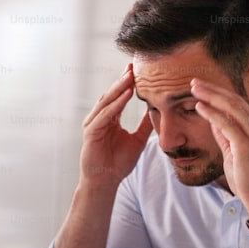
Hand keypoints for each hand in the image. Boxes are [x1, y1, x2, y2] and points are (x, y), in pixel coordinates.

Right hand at [80, 64, 152, 190]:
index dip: (128, 84)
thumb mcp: (138, 140)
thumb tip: (157, 112)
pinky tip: (125, 95)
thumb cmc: (118, 164)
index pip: (119, 97)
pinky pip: (104, 115)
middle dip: (123, 80)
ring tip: (130, 76)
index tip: (139, 71)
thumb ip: (145, 126)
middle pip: (112, 94)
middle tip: (133, 66)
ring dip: (119, 88)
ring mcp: (94, 124)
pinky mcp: (91, 132)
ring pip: (107, 101)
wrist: (106, 182)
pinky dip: (115, 104)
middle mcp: (100, 118)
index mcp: (109, 119)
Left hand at [190, 78, 248, 214]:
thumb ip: (225, 136)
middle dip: (212, 89)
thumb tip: (213, 121)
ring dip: (211, 96)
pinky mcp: (247, 146)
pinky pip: (227, 124)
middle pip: (234, 100)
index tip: (201, 86)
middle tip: (194, 81)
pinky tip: (200, 106)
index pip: (237, 103)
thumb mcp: (234, 152)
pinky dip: (212, 113)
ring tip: (194, 88)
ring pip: (231, 107)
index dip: (218, 92)